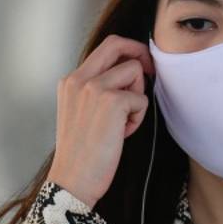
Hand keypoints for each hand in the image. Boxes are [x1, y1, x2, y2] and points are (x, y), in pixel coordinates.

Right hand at [47, 35, 153, 208]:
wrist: (73, 180)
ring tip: (122, 122)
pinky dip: (137, 117)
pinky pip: (141, 99)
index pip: (105, 46)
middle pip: (118, 43)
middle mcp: (79, 79)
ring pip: (135, 71)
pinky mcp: (112, 101)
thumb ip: (97, 89)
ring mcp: (94, 88)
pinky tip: (121, 134)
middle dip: (141, 55)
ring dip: (137, 96)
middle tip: (151, 73)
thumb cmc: (82, 151)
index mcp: (71, 80)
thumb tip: (131, 70)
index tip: (141, 65)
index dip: (129, 50)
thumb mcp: (81, 111)